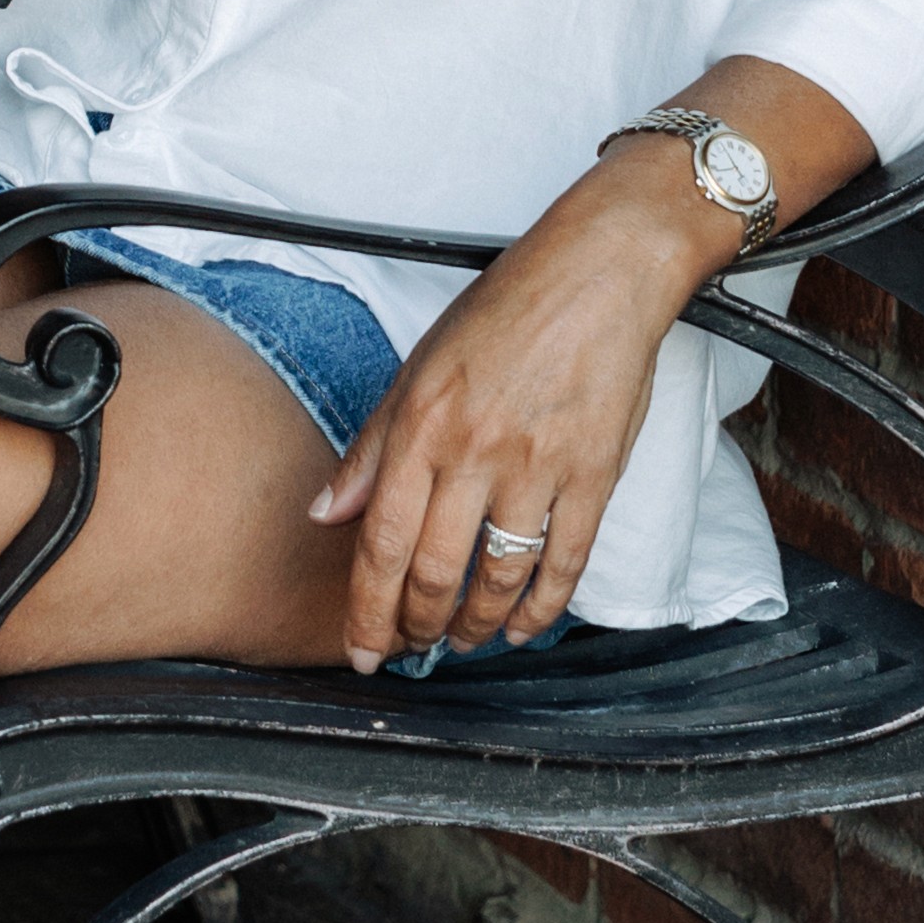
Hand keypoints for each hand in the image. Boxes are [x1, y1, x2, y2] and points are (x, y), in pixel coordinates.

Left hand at [309, 148, 716, 673]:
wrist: (599, 272)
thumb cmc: (505, 311)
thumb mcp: (419, 367)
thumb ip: (372, 447)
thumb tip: (324, 513)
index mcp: (422, 426)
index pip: (381, 544)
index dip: (367, 610)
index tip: (362, 648)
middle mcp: (474, 452)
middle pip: (434, 573)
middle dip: (415, 628)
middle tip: (409, 650)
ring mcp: (537, 466)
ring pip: (497, 578)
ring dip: (474, 626)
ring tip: (461, 641)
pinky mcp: (594, 473)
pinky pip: (564, 562)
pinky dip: (541, 608)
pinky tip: (521, 626)